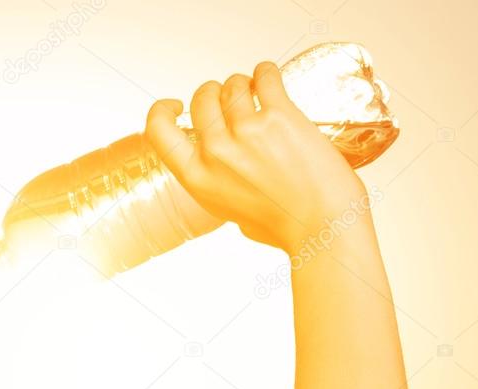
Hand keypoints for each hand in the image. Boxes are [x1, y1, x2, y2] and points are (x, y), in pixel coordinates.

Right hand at [145, 61, 368, 254]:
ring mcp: (246, 132)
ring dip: (244, 85)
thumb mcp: (228, 211)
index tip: (176, 105)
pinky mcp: (279, 116)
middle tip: (231, 101)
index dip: (161, 110)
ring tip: (258, 95)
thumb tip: (223, 168)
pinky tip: (270, 79)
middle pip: (202, 98)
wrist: (320, 226)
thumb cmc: (281, 226)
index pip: (158, 130)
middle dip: (215, 93)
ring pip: (233, 84)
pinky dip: (266, 73)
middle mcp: (216, 153)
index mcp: (197, 179)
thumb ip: (217, 184)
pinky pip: (265, 76)